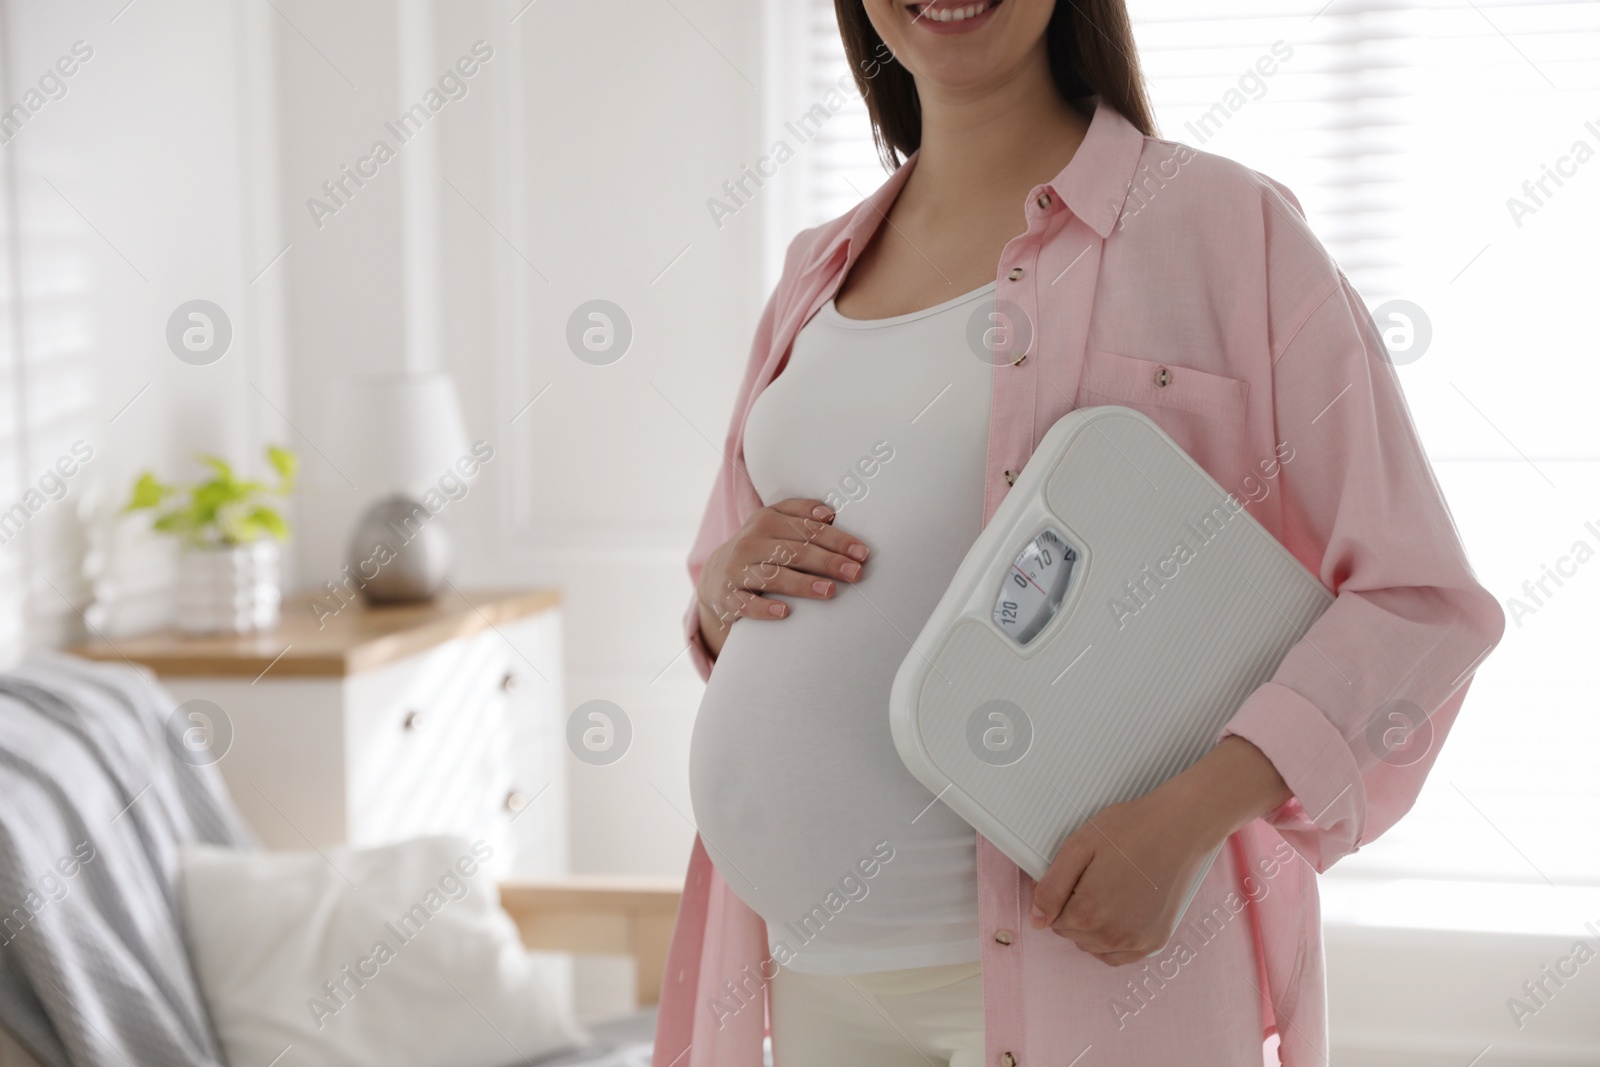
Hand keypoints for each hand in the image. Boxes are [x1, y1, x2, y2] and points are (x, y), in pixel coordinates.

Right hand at [695, 498, 869, 657]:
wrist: (715, 574)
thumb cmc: (759, 546)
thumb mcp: (774, 521)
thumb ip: (801, 512)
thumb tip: (830, 513)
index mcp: (767, 520)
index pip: (808, 528)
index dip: (837, 540)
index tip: (862, 552)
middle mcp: (751, 542)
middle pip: (795, 551)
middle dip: (828, 561)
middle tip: (855, 573)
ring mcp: (737, 569)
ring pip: (773, 575)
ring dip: (803, 584)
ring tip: (830, 591)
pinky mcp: (727, 596)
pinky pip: (746, 603)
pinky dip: (764, 608)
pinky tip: (785, 612)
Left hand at [1029, 736, 1291, 965]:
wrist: (1180, 828)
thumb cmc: (1131, 830)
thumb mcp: (1079, 847)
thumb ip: (1051, 887)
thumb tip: (1036, 920)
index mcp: (1087, 912)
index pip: (1051, 920)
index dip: (1057, 896)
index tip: (1073, 875)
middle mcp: (1112, 935)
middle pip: (1072, 934)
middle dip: (1073, 910)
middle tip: (1093, 877)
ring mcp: (1136, 941)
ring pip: (1094, 946)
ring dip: (1092, 927)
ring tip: (1109, 890)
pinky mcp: (1155, 941)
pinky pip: (1120, 955)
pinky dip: (1113, 940)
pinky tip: (1119, 913)